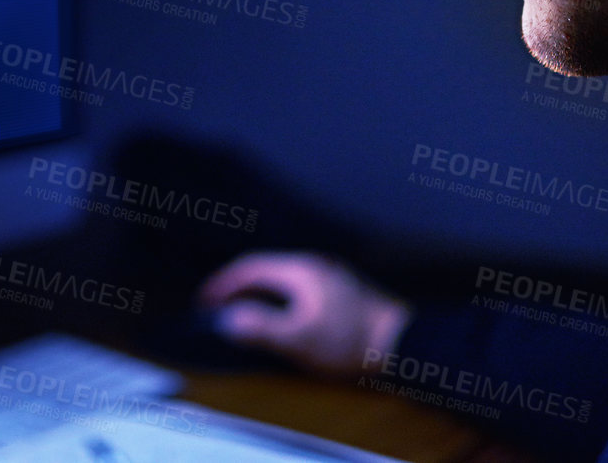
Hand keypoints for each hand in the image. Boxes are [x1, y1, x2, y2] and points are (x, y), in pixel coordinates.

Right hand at [197, 251, 411, 378]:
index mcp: (300, 270)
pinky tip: (282, 319)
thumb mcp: (299, 338)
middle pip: (266, 270)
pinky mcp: (342, 292)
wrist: (404, 342)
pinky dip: (280, 301)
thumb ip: (261, 328)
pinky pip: (299, 289)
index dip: (223, 284)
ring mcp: (331, 277)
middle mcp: (314, 265)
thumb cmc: (349, 340)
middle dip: (239, 288)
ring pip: (284, 280)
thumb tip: (226, 320)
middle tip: (219, 308)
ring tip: (245, 315)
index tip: (203, 302)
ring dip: (260, 295)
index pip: (251, 267)